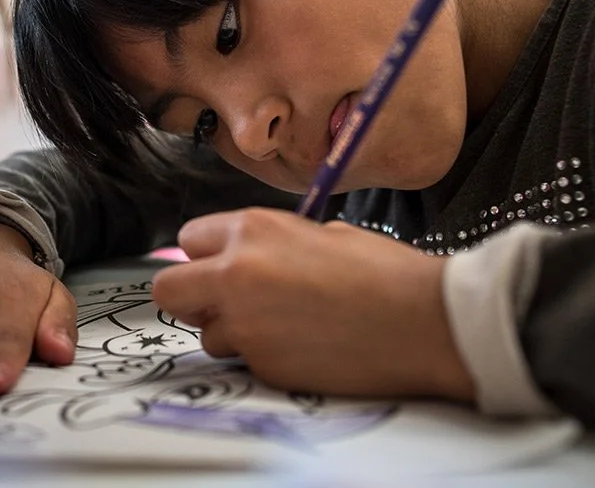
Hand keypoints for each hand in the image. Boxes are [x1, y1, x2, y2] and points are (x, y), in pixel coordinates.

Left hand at [151, 208, 474, 401]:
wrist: (425, 321)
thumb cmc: (384, 271)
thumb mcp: (320, 233)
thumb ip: (270, 244)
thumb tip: (245, 256)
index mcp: (252, 230)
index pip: (189, 240)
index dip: (207, 255)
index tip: (224, 265)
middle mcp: (236, 273)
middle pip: (169, 290)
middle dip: (191, 296)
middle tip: (224, 302)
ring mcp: (245, 324)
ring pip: (205, 334)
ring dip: (231, 332)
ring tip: (281, 327)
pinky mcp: (263, 365)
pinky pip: (243, 362)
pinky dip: (263, 357)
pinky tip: (303, 347)